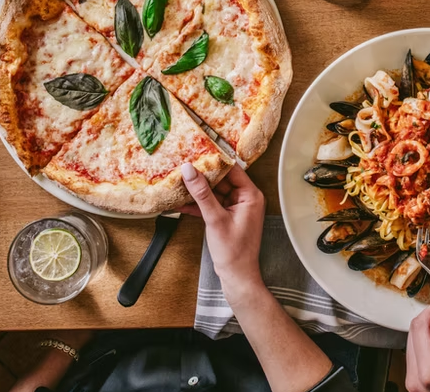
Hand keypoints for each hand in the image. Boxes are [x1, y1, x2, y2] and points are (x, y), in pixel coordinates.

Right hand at [180, 163, 264, 297]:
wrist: (236, 277)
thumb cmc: (234, 252)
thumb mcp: (215, 219)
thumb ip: (202, 194)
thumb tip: (190, 171)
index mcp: (251, 196)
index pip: (232, 170)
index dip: (214, 161)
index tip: (197, 153)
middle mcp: (245, 199)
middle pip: (221, 180)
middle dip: (202, 176)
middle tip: (183, 167)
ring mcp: (235, 208)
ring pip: (214, 192)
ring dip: (197, 190)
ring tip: (178, 182)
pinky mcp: (226, 217)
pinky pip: (211, 204)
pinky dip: (198, 204)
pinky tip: (181, 201)